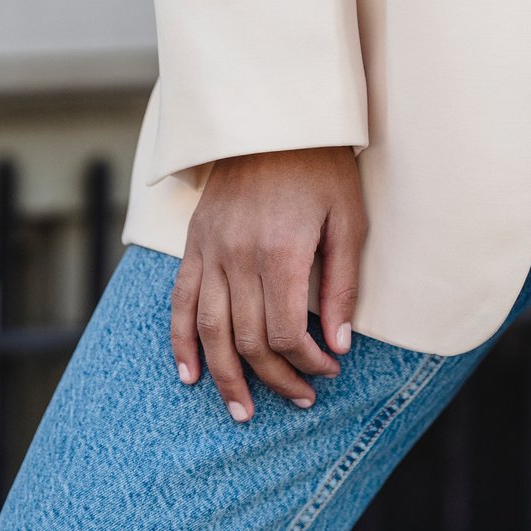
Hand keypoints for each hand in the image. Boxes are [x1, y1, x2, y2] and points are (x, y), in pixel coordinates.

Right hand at [170, 146, 365, 420]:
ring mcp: (209, 250)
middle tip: (301, 400)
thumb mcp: (349, 221)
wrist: (274, 119)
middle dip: (276, 379)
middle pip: (248, 339)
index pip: (286, 332)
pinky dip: (182, 342)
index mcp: (280, 252)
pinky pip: (180, 303)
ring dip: (226, 377)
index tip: (329, 371)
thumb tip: (339, 345)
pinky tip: (191, 375)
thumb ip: (343, 286)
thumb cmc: (322, 169)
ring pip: (210, 331)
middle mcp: (237, 256)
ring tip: (243, 411)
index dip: (307, 363)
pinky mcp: (194, 243)